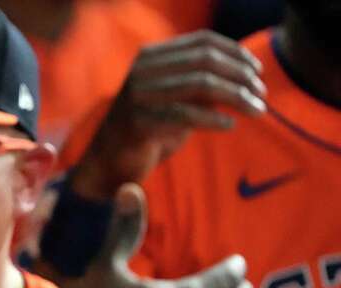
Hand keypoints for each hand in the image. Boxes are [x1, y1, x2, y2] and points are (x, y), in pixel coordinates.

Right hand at [72, 30, 265, 198]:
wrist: (110, 162)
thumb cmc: (150, 130)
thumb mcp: (178, 100)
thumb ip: (202, 84)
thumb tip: (245, 75)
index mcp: (151, 57)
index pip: (203, 41)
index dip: (236, 53)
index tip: (257, 72)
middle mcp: (142, 70)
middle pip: (205, 60)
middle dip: (240, 76)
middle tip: (261, 94)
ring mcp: (137, 95)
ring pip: (200, 84)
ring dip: (236, 96)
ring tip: (256, 110)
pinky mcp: (137, 122)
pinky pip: (185, 115)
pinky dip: (213, 119)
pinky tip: (230, 125)